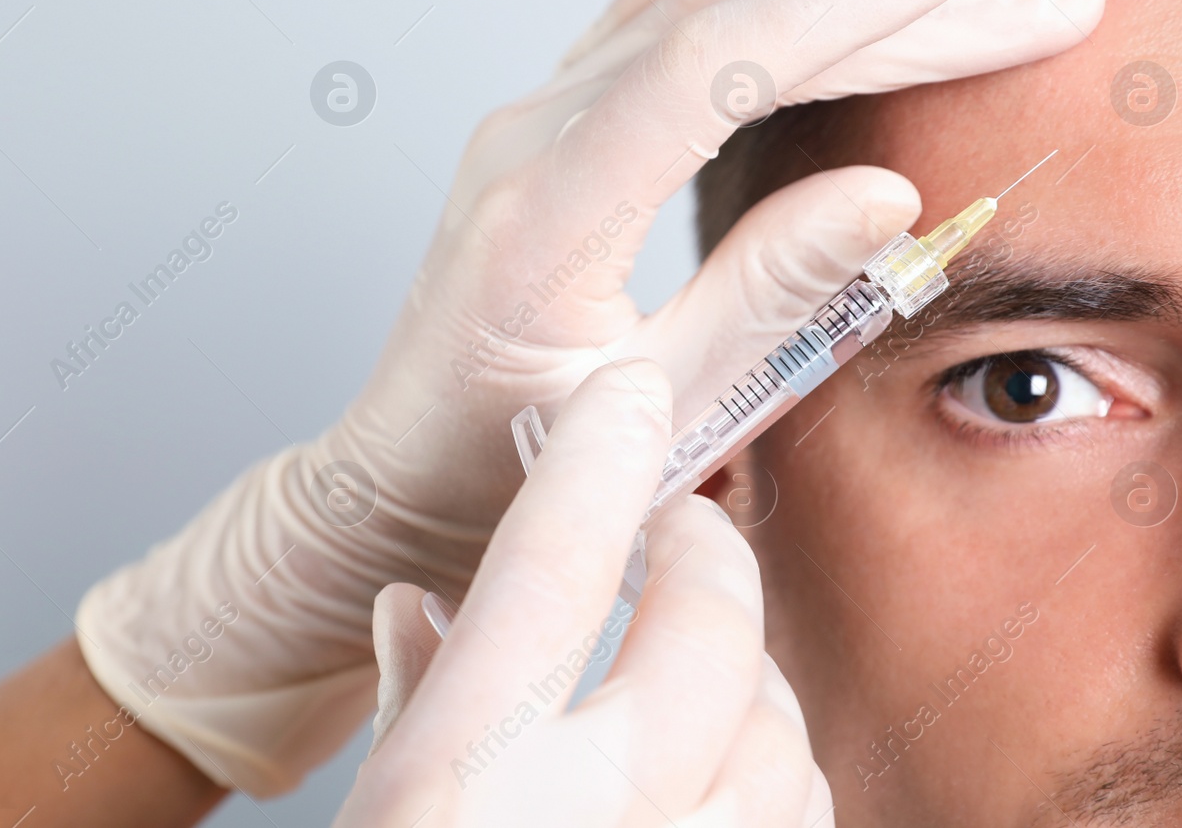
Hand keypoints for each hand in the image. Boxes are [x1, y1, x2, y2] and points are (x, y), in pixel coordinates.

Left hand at [75, 0, 1106, 793]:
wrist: (401, 478)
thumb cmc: (507, 477)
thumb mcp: (650, 421)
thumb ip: (763, 306)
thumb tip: (886, 192)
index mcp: (546, 221)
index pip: (706, 71)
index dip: (841, 5)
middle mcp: (529, 144)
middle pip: (720, 24)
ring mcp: (533, 125)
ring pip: (691, 9)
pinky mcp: (551, 129)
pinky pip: (642, 19)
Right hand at [343, 361, 833, 827]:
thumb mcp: (378, 816)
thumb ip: (409, 707)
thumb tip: (417, 609)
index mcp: (464, 786)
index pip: (550, 572)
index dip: (596, 459)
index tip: (624, 395)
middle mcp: (590, 818)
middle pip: (704, 623)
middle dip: (704, 548)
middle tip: (680, 526)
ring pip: (776, 719)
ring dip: (746, 668)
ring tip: (705, 660)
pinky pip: (804, 806)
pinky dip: (774, 765)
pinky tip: (731, 762)